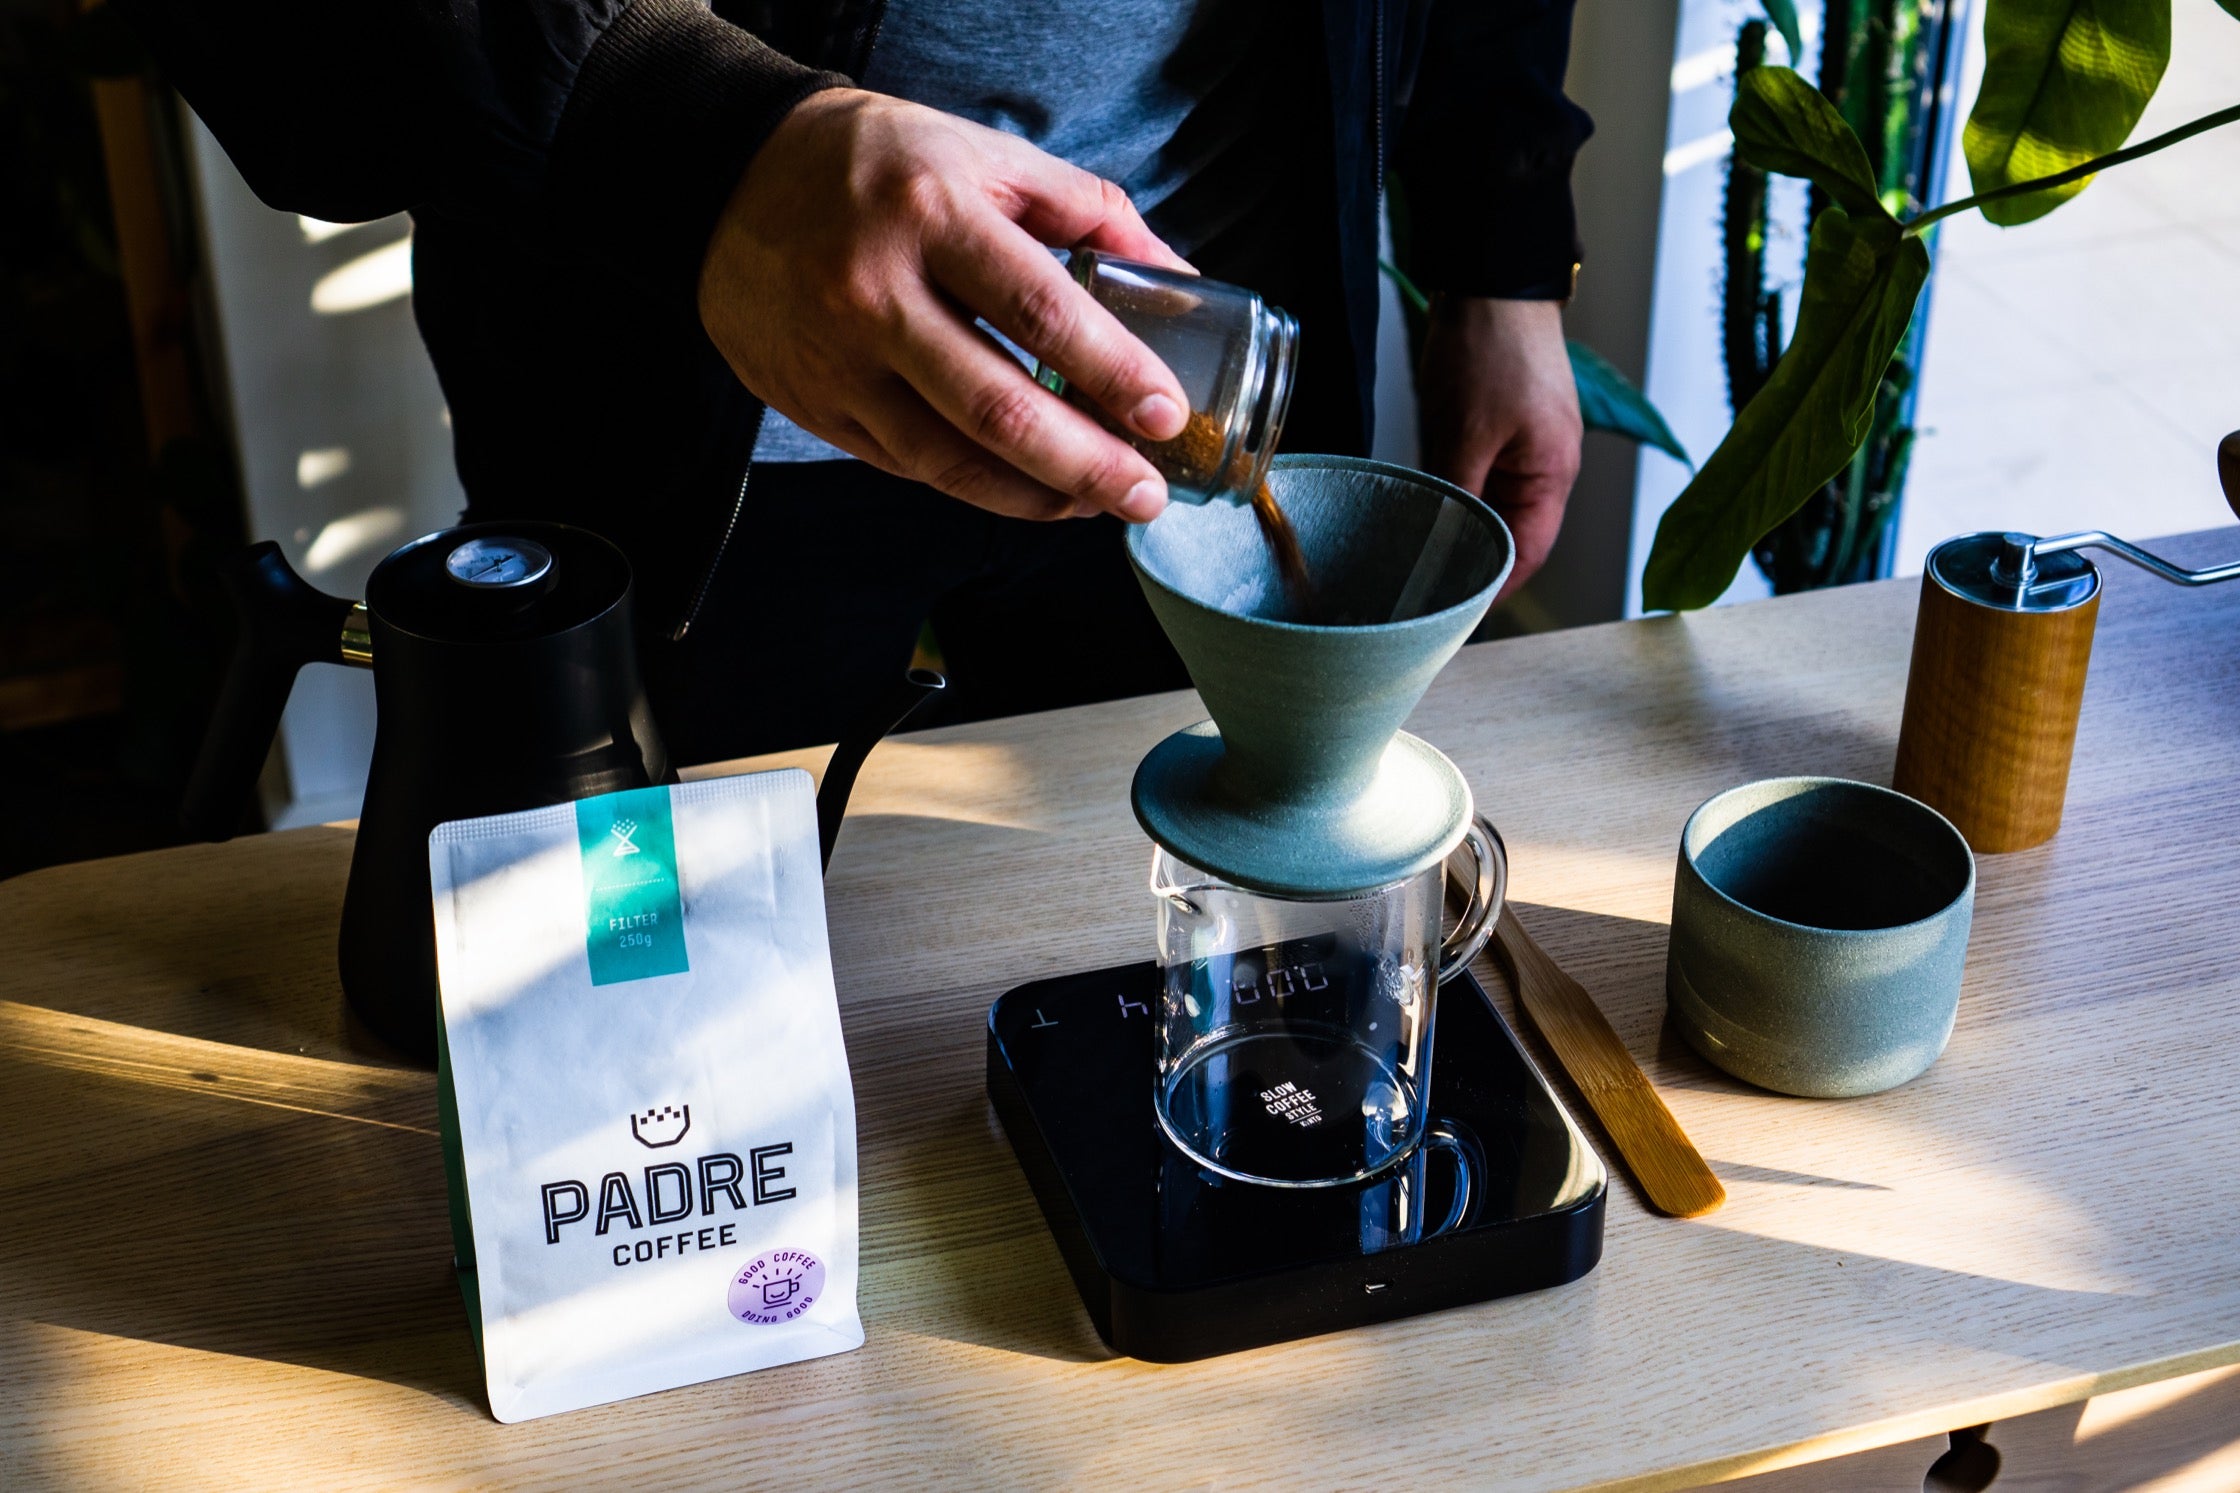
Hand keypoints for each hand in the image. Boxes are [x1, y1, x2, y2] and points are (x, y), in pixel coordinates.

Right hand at [698, 88, 1192, 521]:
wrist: (733, 179)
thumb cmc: (877, 166)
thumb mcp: (984, 156)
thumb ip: (1086, 212)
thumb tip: (1180, 277)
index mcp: (931, 213)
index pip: (1040, 309)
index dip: (1112, 370)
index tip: (1165, 415)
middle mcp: (876, 293)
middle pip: (998, 408)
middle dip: (1087, 465)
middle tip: (1145, 495)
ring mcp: (837, 360)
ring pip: (950, 461)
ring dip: (1036, 498)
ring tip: (1096, 504)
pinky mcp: (814, 404)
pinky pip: (909, 465)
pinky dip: (978, 488)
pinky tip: (1027, 489)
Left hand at [1417, 297, 1582, 598]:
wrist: (1494, 276)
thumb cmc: (1490, 348)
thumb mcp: (1463, 434)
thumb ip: (1455, 496)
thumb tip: (1440, 547)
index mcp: (1552, 474)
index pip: (1527, 553)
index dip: (1493, 585)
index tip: (1454, 610)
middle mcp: (1547, 465)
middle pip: (1511, 533)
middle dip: (1472, 557)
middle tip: (1424, 585)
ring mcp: (1528, 444)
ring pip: (1492, 504)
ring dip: (1460, 521)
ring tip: (1417, 549)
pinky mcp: (1506, 424)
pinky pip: (1483, 474)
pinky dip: (1457, 490)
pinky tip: (1424, 501)